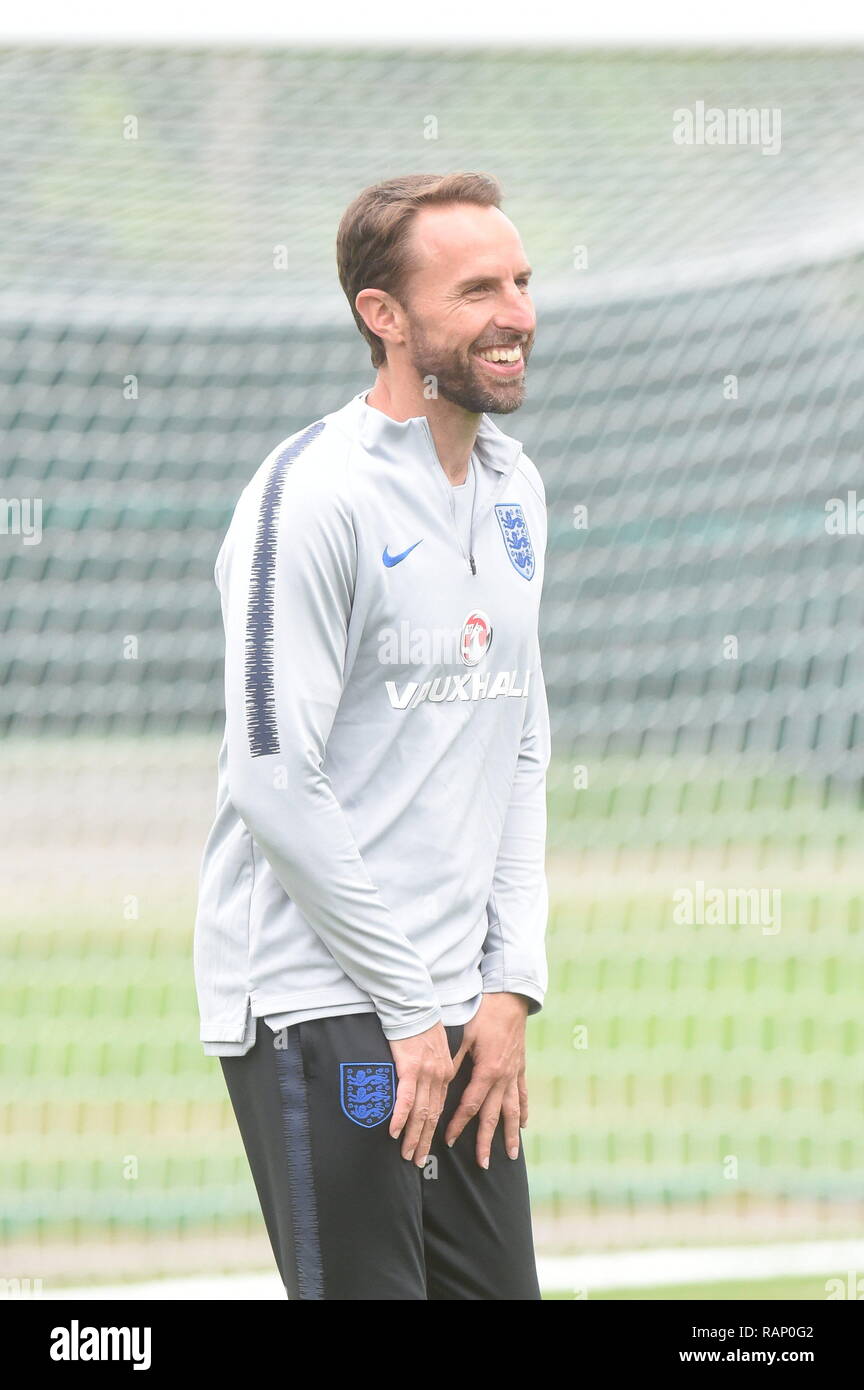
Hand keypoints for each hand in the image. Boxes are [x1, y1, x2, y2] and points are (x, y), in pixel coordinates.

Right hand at [388, 1020, 452, 1166]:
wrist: (412, 1004)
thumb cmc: (419, 1025)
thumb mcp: (434, 1049)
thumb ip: (433, 1068)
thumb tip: (424, 1085)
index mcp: (445, 1073)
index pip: (439, 1108)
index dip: (433, 1130)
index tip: (427, 1146)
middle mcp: (439, 1076)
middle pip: (432, 1115)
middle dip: (424, 1141)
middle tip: (418, 1161)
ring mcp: (425, 1073)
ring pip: (421, 1112)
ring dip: (413, 1136)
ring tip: (407, 1154)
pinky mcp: (410, 1067)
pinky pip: (406, 1098)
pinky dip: (401, 1117)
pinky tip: (394, 1132)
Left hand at [444, 992, 529, 1168]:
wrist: (510, 1000)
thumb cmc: (483, 1015)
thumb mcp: (464, 1035)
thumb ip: (453, 1060)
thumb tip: (440, 1080)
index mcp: (487, 1071)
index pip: (471, 1105)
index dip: (460, 1124)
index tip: (450, 1141)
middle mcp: (503, 1078)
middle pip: (493, 1116)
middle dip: (487, 1141)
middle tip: (483, 1164)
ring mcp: (514, 1074)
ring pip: (512, 1111)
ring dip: (510, 1134)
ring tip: (511, 1155)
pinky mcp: (520, 1068)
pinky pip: (523, 1095)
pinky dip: (524, 1112)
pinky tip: (524, 1126)